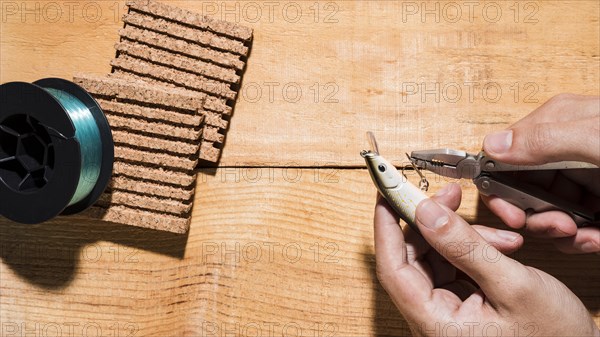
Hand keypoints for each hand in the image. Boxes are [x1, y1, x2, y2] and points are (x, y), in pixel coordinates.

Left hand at [374, 183, 599, 335]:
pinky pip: (453, 267)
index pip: (392, 268)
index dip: (387, 228)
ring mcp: (446, 313)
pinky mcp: (461, 306)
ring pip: (435, 259)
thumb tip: (427, 213)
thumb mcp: (513, 285)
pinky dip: (472, 251)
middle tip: (450, 195)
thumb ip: (466, 247)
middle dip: (433, 223)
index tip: (387, 194)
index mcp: (435, 323)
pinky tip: (500, 247)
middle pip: (413, 259)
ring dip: (462, 238)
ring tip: (501, 238)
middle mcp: (433, 319)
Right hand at [481, 94, 599, 252]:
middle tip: (558, 226)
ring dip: (560, 231)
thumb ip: (545, 139)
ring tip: (583, 235)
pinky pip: (575, 226)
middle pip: (522, 188)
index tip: (510, 214)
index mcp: (558, 124)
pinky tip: (596, 238)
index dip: (499, 188)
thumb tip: (492, 145)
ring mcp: (584, 178)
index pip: (503, 155)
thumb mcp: (597, 138)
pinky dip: (582, 239)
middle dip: (534, 215)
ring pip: (546, 212)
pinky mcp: (599, 202)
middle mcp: (565, 151)